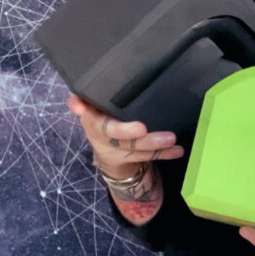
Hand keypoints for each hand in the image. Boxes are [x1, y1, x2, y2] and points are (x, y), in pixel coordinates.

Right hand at [67, 93, 183, 177]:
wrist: (104, 143)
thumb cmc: (102, 113)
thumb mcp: (92, 103)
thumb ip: (85, 97)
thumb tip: (76, 104)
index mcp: (93, 120)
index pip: (99, 122)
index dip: (113, 126)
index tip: (133, 127)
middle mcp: (103, 137)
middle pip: (118, 138)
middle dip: (133, 135)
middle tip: (145, 129)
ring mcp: (117, 149)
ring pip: (135, 149)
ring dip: (154, 145)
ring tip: (172, 139)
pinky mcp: (130, 157)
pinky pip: (148, 156)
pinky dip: (164, 154)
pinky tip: (178, 150)